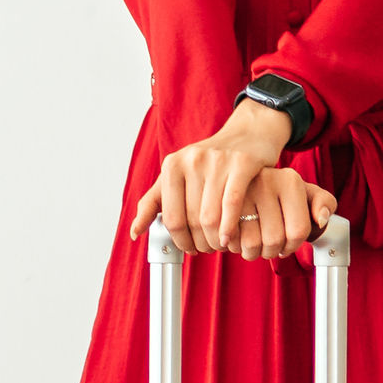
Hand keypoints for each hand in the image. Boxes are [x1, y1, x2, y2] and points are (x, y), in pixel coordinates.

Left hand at [128, 101, 339, 260]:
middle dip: (200, 242)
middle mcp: (192, 160)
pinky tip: (229, 237)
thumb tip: (135, 232)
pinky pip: (232, 203)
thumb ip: (154, 202)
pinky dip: (229, 227)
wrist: (248, 133)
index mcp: (173, 165)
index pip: (171, 217)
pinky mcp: (243, 162)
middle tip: (207, 249)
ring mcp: (218, 160)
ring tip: (219, 244)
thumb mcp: (178, 175)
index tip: (189, 248)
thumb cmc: (210, 160)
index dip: (180, 241)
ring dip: (215, 240)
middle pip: (192, 220)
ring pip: (211, 216)